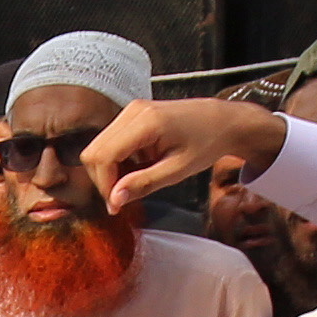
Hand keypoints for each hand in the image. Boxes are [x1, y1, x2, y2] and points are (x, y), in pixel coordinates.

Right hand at [80, 95, 288, 213]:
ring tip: (134, 182)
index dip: (104, 184)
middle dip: (103, 179)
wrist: (222, 121)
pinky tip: (136, 169)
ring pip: (98, 147)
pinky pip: (110, 141)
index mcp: (146, 122)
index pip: (104, 156)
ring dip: (109, 171)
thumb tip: (115, 200)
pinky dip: (117, 161)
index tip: (116, 206)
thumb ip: (143, 184)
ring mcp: (131, 110)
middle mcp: (133, 111)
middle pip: (94, 151)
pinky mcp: (132, 114)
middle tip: (123, 197)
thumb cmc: (206, 143)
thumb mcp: (177, 170)